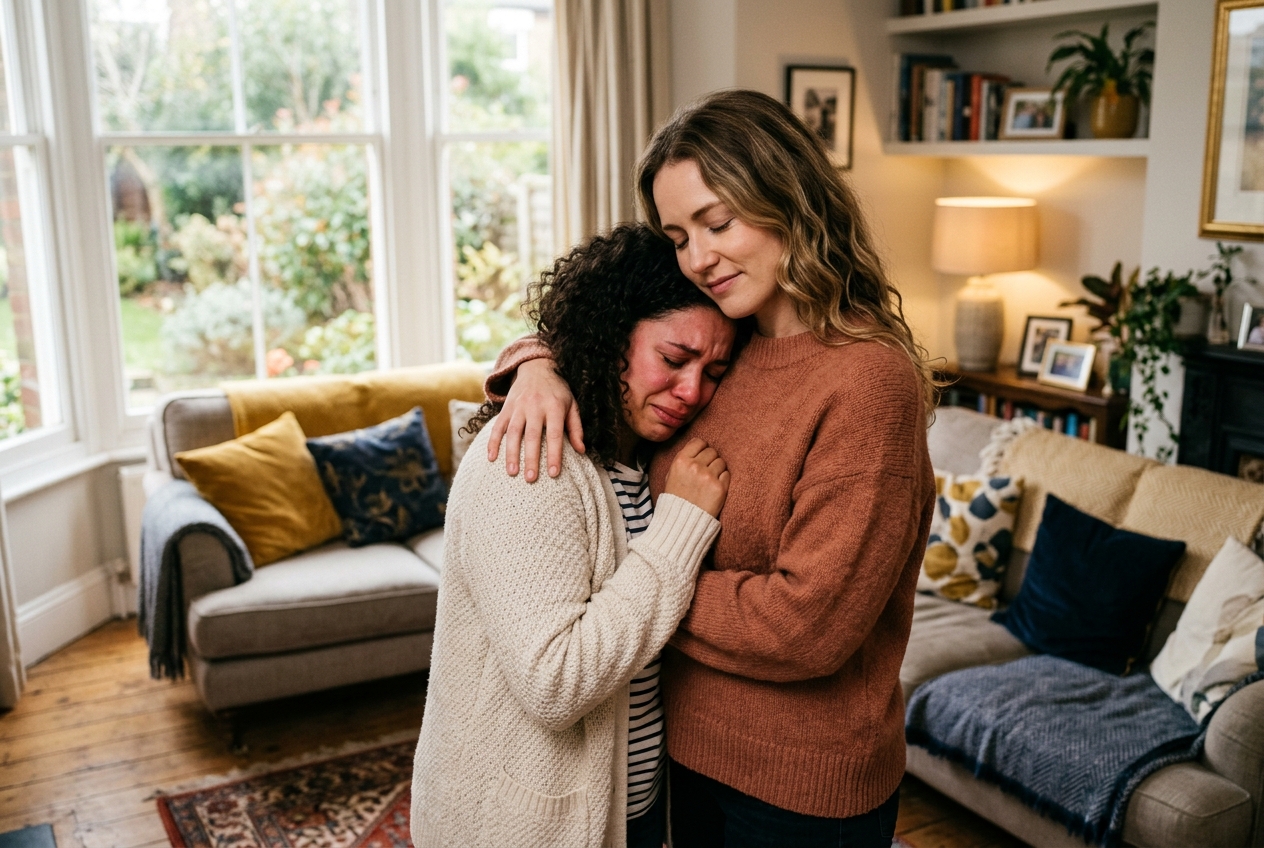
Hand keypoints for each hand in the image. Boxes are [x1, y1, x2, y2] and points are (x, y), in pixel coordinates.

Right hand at [487, 359, 584, 480]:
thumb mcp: (572, 404)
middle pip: (532, 436)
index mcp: (554, 407)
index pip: (554, 435)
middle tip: (530, 479)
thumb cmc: (558, 391)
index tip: (553, 473)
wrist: (536, 367)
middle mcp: (535, 406)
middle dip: (530, 458)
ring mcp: (518, 407)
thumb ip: (576, 428)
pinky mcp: (506, 408)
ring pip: (512, 432)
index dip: (554, 454)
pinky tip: (491, 458)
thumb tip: (582, 451)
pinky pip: (497, 426)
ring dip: (510, 454)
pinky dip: (493, 442)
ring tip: (512, 473)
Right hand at [664, 438, 728, 517]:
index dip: (702, 449)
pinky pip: (727, 474)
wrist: (682, 523)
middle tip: (706, 471)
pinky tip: (714, 488)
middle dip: (710, 460)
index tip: (702, 457)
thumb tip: (696, 445)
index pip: (699, 442)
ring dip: (718, 469)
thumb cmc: (676, 499)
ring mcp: (708, 476)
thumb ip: (683, 459)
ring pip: (721, 462)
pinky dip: (723, 480)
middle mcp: (694, 466)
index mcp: (681, 461)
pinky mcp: (720, 488)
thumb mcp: (671, 475)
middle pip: (712, 451)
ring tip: (709, 481)